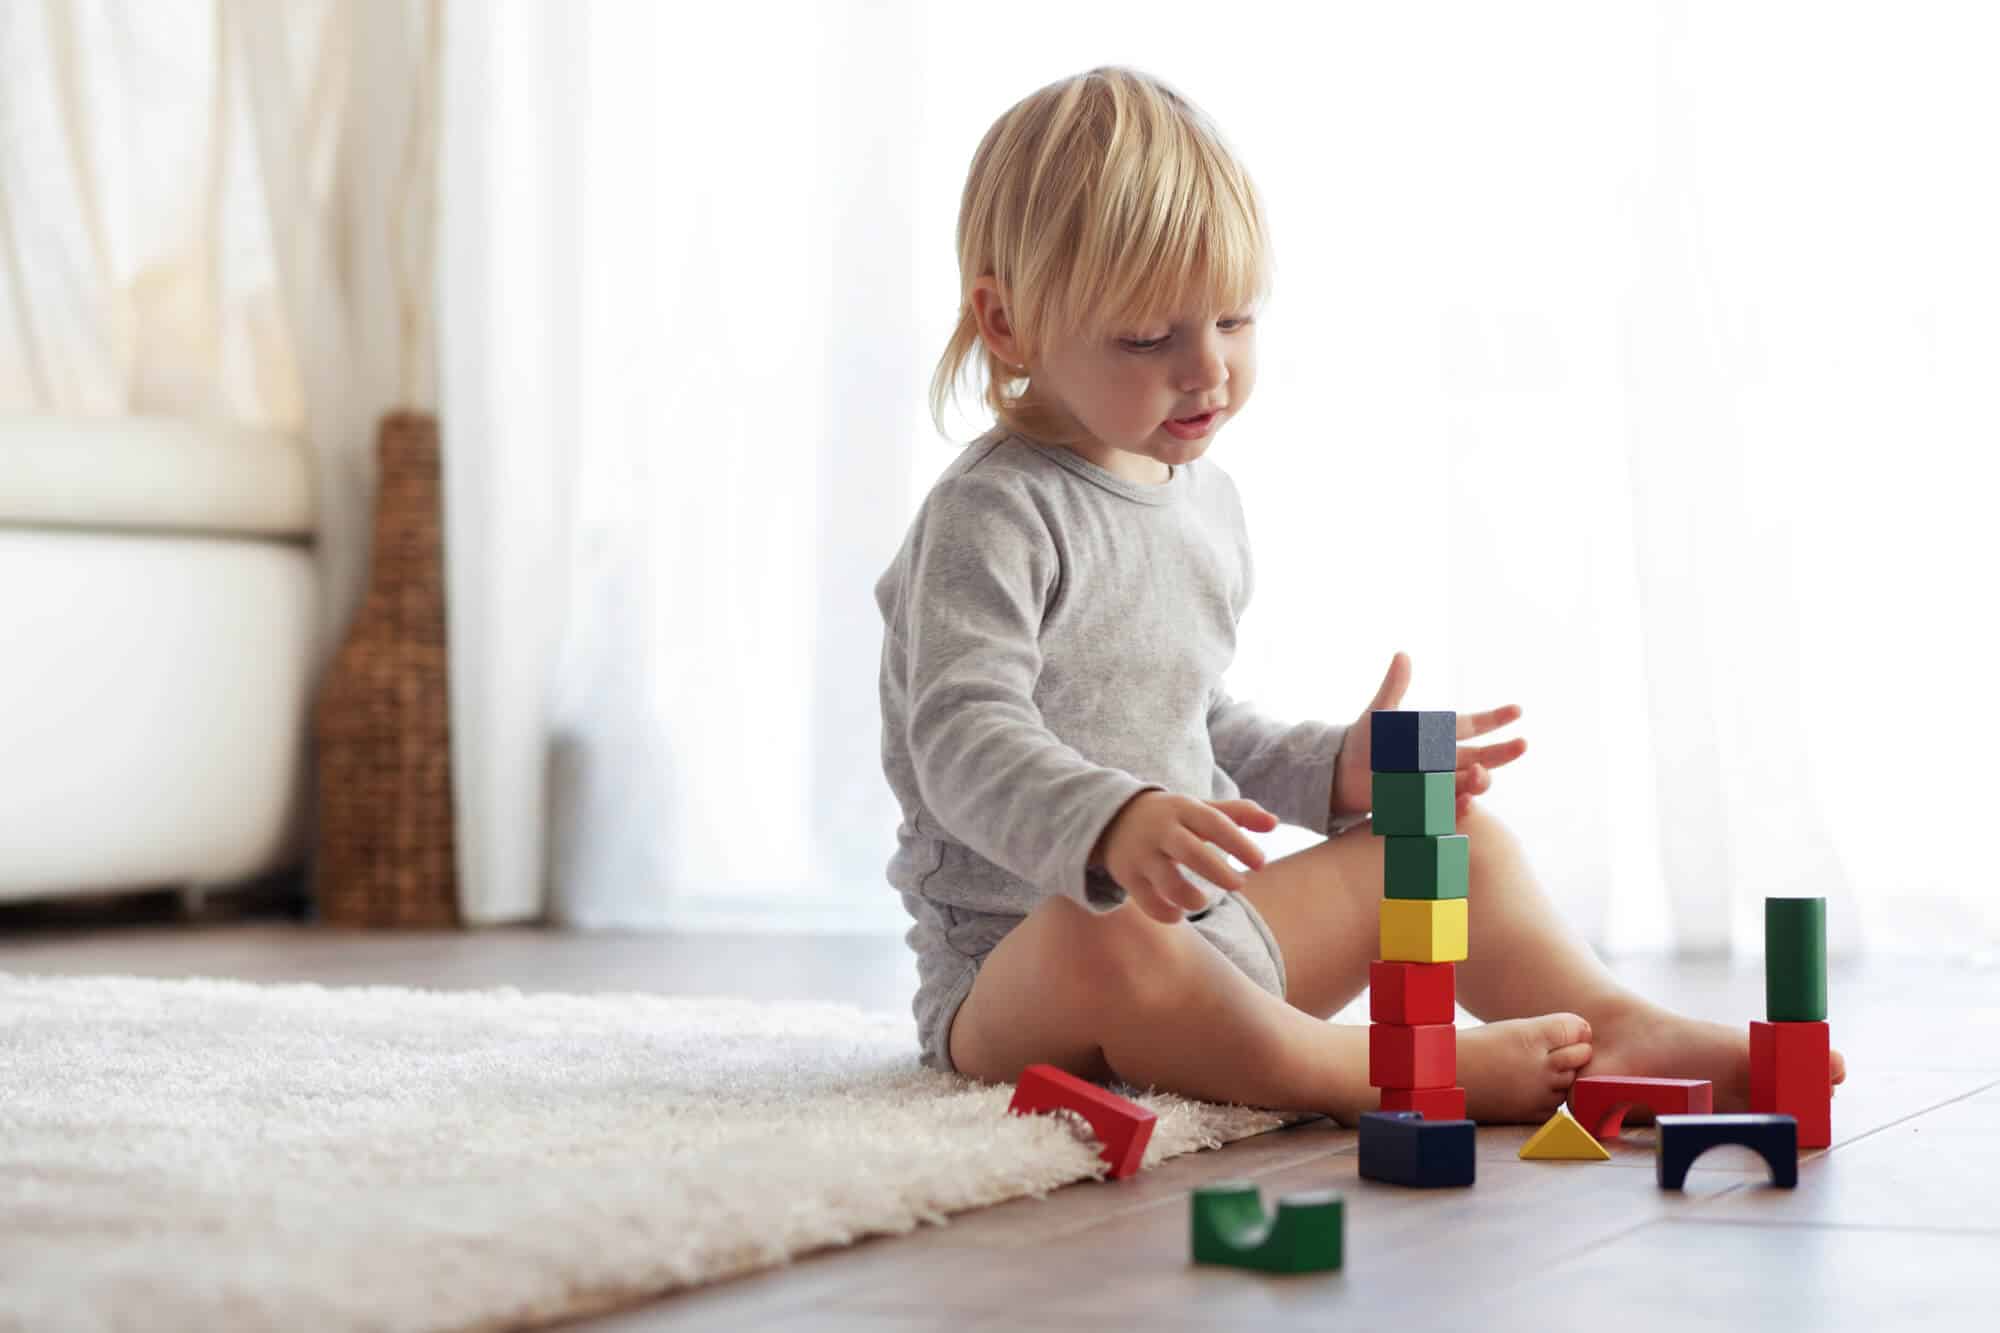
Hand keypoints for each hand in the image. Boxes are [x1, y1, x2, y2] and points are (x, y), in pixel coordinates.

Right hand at [1092, 792, 1279, 924]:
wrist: (1112, 817)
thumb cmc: (1172, 817)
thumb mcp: (1200, 809)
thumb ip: (1238, 814)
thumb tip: (1274, 823)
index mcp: (1183, 810)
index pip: (1214, 823)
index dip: (1239, 843)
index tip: (1261, 863)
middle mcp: (1161, 830)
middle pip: (1190, 851)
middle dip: (1217, 871)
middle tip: (1239, 884)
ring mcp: (1142, 854)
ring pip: (1166, 880)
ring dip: (1189, 896)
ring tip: (1202, 901)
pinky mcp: (1127, 876)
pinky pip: (1146, 900)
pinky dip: (1164, 912)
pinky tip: (1179, 913)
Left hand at [1332, 652, 1527, 818]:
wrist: (1344, 772)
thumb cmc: (1367, 739)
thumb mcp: (1380, 712)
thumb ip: (1394, 687)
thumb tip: (1402, 654)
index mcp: (1438, 736)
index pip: (1471, 726)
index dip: (1494, 719)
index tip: (1517, 710)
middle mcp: (1444, 760)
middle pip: (1480, 758)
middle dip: (1501, 753)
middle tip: (1523, 744)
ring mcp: (1436, 783)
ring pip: (1467, 783)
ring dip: (1479, 779)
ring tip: (1480, 774)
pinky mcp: (1422, 803)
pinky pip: (1445, 807)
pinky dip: (1456, 805)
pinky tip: (1464, 802)